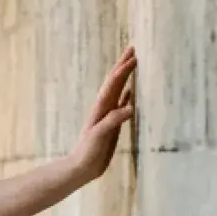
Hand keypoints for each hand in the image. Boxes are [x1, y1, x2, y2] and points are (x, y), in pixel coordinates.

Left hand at [71, 45, 136, 183]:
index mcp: (101, 108)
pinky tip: (131, 92)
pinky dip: (126, 95)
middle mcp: (105, 108)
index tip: (135, 57)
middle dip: (122, 65)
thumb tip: (130, 106)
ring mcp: (108, 115)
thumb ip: (113, 121)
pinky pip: (120, 105)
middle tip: (132, 49)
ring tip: (132, 63)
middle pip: (114, 81)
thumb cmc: (88, 151)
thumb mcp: (100, 135)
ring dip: (125, 76)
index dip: (123, 71)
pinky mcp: (112, 124)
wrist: (81, 166)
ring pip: (118, 89)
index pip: (113, 84)